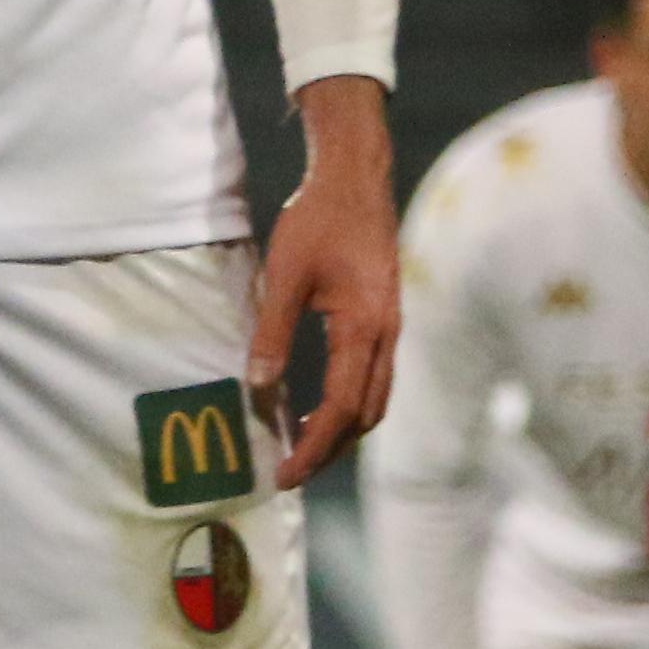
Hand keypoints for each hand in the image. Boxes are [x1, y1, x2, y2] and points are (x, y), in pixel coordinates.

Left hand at [248, 76, 399, 488]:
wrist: (356, 176)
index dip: (312, 446)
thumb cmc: (318, 218)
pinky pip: (373, 378)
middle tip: (289, 470)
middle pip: (364, 416)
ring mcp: (390, 328)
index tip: (283, 473)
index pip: (340, 408)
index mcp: (365, 328)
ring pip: (374, 400)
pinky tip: (317, 403)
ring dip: (342, 430)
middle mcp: (387, 335)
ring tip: (301, 445)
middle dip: (329, 450)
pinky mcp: (384, 318)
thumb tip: (258, 387)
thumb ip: (273, 333)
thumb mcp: (286, 275)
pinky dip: (348, 404)